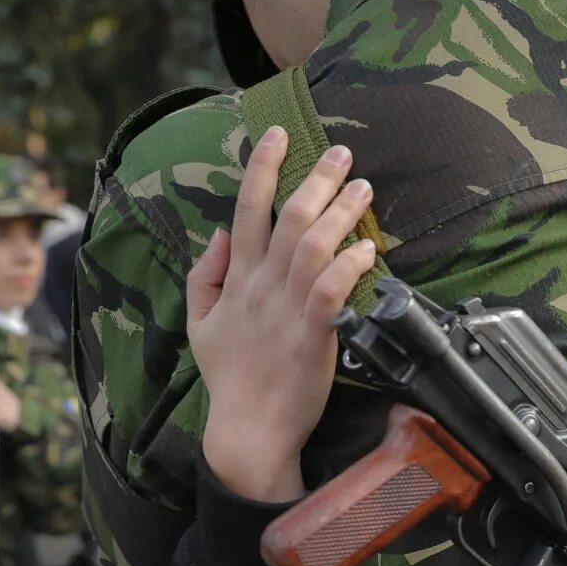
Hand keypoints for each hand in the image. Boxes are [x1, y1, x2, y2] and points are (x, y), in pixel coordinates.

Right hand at [188, 127, 378, 501]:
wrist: (248, 431)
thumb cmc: (229, 379)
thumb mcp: (199, 324)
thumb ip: (205, 275)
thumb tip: (219, 233)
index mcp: (236, 279)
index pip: (247, 210)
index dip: (262, 167)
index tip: (278, 134)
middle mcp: (262, 287)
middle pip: (288, 217)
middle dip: (316, 178)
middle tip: (342, 152)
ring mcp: (287, 310)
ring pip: (313, 246)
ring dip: (341, 212)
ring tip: (364, 187)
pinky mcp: (313, 336)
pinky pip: (331, 291)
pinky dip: (349, 267)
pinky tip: (367, 250)